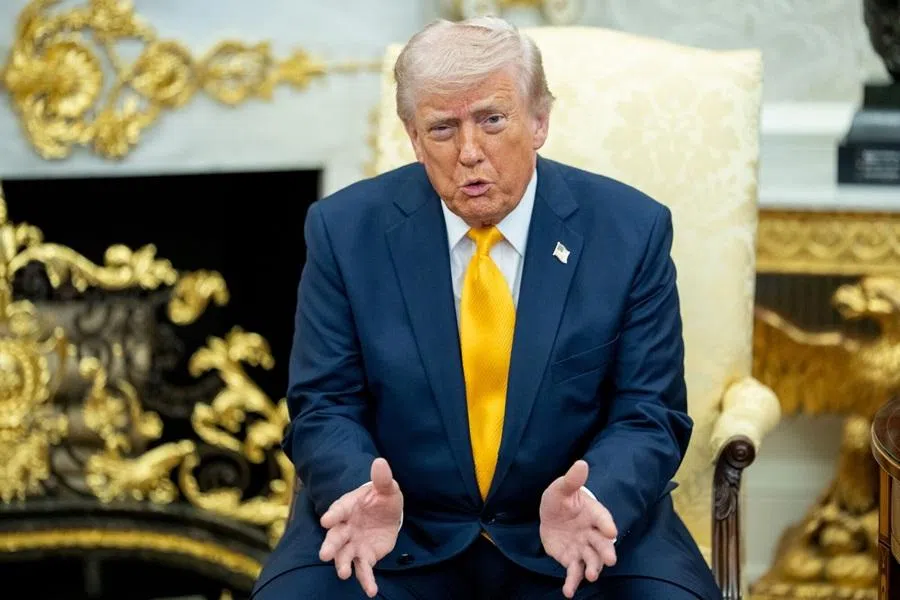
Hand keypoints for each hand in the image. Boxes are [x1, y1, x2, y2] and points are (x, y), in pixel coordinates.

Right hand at [319, 458, 403, 597]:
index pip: (338, 510)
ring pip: (345, 556)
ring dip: (343, 565)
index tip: (326, 520)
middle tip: (325, 555)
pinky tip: (371, 591)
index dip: (333, 515)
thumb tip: (381, 462)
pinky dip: (366, 581)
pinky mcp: (365, 556)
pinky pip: (364, 570)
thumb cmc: (381, 498)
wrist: (386, 515)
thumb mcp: (386, 488)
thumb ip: (382, 478)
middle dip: (330, 546)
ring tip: (343, 574)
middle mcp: (346, 527)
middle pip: (335, 537)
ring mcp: (354, 544)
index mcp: (348, 507)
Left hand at [540, 460, 617, 597]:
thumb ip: (572, 480)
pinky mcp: (571, 559)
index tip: (611, 531)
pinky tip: (568, 592)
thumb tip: (581, 463)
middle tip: (610, 560)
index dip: (607, 524)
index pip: (603, 518)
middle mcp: (592, 533)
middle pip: (602, 544)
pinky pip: (573, 572)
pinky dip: (572, 583)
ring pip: (591, 560)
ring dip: (592, 568)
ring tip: (590, 576)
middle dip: (606, 552)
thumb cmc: (561, 499)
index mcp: (593, 513)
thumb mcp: (561, 488)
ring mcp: (582, 548)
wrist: (551, 514)